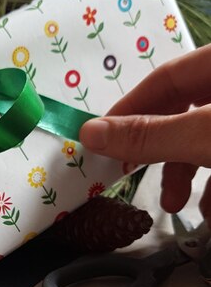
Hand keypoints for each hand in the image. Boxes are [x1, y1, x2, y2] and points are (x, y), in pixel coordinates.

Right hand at [80, 44, 210, 220]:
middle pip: (186, 113)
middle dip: (164, 155)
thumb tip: (88, 132)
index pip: (166, 79)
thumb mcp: (204, 134)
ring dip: (189, 178)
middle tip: (140, 181)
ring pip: (207, 142)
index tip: (101, 143)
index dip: (131, 109)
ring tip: (180, 207)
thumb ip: (150, 135)